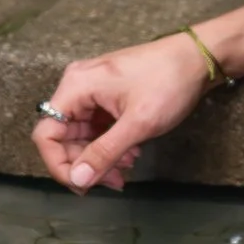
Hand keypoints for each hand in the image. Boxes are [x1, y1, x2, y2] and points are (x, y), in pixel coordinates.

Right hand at [30, 34, 210, 192]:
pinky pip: (97, 127)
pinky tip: (130, 155)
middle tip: (114, 181)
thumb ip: (104, 153)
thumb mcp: (137, 124)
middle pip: (63, 137)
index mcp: (76, 87)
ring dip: (99, 157)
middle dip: (85, 164)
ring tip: (126, 169)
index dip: (59, 165)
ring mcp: (92, 90)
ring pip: (82, 135)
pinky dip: (109, 144)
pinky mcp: (106, 95)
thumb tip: (78, 180)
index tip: (82, 185)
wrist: (198, 58)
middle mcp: (78, 86)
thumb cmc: (169, 83)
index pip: (46, 134)